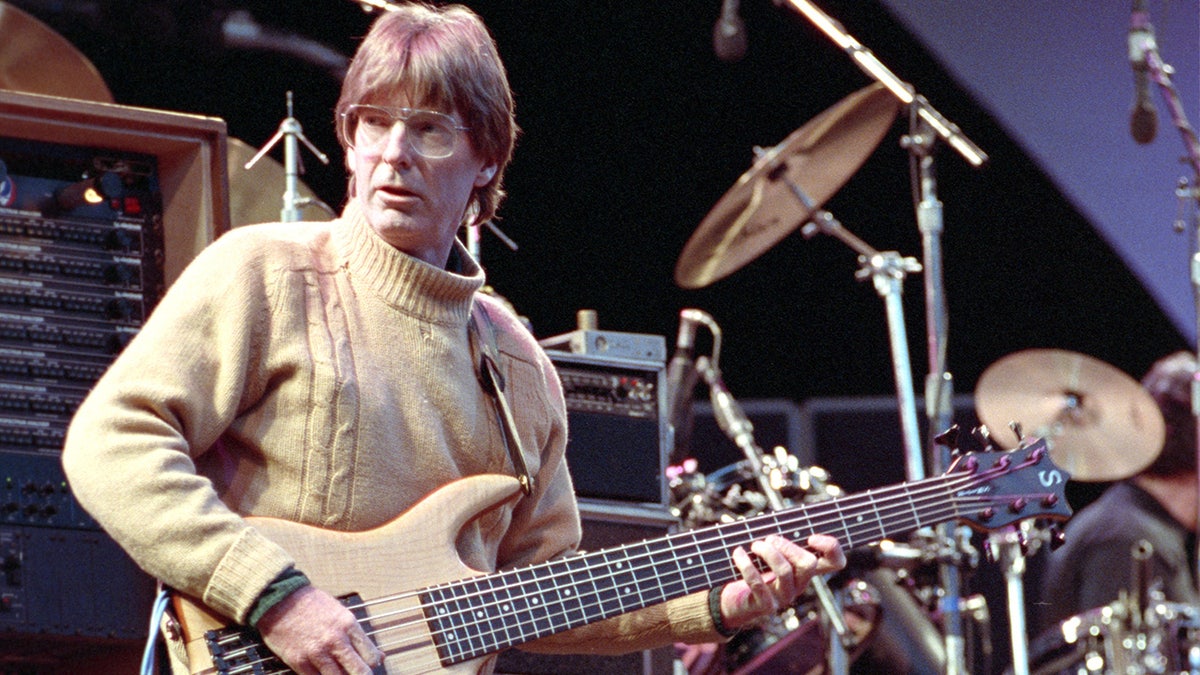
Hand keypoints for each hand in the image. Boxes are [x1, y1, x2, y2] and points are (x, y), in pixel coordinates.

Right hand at [256, 585, 383, 674]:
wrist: (279, 599)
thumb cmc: (310, 603)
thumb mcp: (340, 612)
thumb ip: (357, 635)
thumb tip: (378, 655)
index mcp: (348, 625)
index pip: (371, 656)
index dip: (373, 664)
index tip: (369, 665)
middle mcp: (335, 640)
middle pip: (359, 672)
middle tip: (358, 673)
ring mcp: (317, 653)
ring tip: (339, 672)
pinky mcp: (299, 661)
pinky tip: (323, 673)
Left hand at [718, 533, 843, 631]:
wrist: (732, 602)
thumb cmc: (752, 569)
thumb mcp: (769, 551)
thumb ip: (779, 536)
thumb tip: (776, 516)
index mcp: (804, 569)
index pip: (834, 562)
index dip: (832, 548)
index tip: (811, 537)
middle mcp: (799, 584)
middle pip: (808, 564)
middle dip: (787, 545)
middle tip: (769, 539)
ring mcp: (784, 597)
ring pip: (784, 571)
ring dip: (767, 552)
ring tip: (754, 545)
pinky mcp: (765, 606)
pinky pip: (758, 584)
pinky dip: (746, 564)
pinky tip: (738, 553)